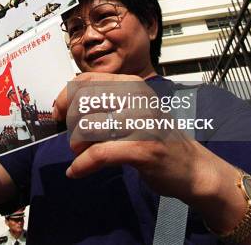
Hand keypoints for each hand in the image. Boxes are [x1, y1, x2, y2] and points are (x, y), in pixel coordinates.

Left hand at [53, 72, 228, 204]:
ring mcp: (143, 123)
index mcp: (132, 85)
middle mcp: (138, 99)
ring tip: (80, 154)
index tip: (58, 113)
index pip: (87, 80)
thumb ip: (104, 103)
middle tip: (75, 139)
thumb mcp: (132, 110)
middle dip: (71, 124)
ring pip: (89, 128)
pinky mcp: (144, 149)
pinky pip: (100, 154)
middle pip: (83, 103)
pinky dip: (83, 164)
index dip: (65, 96)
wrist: (192, 167)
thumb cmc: (156, 138)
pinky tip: (77, 171)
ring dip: (77, 145)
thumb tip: (64, 103)